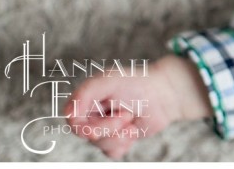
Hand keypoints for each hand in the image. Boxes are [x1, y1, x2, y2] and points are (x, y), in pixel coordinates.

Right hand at [64, 54, 211, 159]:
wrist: (165, 94)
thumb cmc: (138, 83)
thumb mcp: (109, 80)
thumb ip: (85, 92)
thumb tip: (69, 114)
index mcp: (86, 98)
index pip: (73, 122)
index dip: (86, 128)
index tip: (103, 126)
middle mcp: (92, 113)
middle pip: (87, 135)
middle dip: (109, 129)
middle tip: (127, 115)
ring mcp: (104, 127)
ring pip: (99, 145)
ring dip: (119, 136)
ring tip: (131, 119)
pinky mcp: (117, 139)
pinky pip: (112, 153)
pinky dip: (124, 144)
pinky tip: (133, 130)